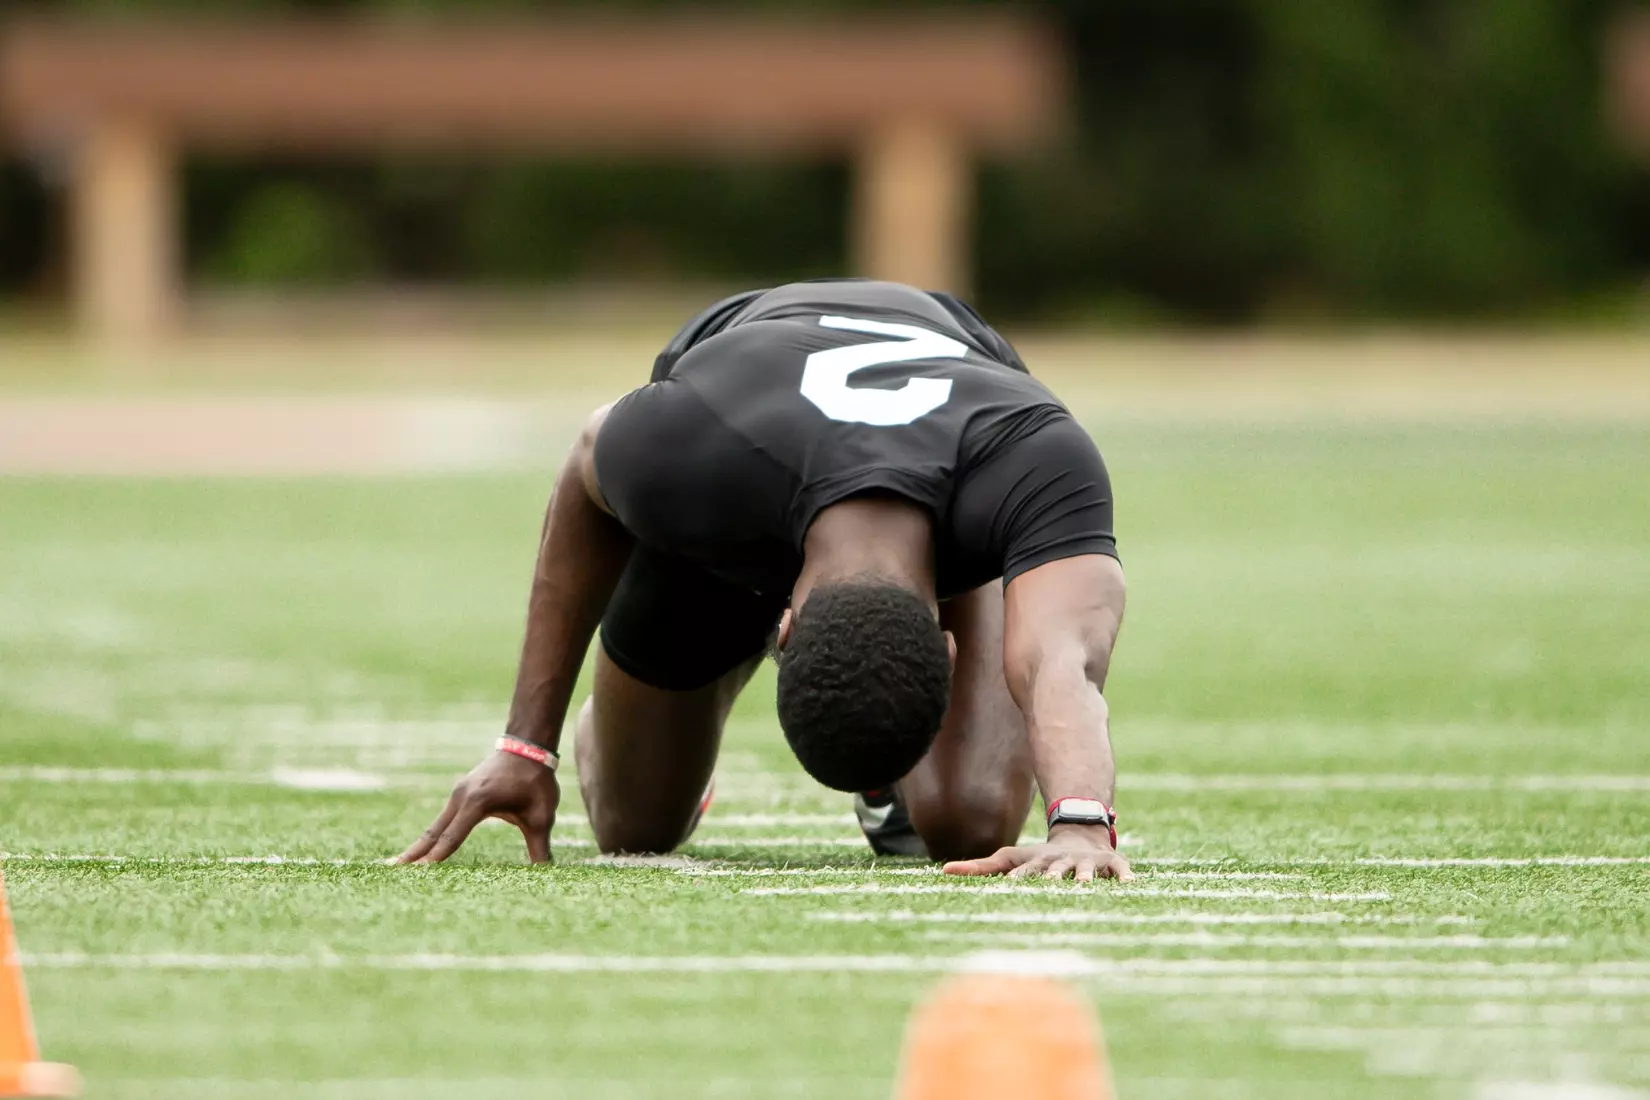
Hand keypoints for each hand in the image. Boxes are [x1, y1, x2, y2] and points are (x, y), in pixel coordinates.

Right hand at [395, 750, 559, 863]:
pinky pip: (442, 820)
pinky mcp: (460, 795)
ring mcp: (458, 794)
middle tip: (391, 871)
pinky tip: (421, 849)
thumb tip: (548, 873)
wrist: (527, 748)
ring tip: (398, 865)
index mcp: (478, 802)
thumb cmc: (535, 781)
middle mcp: (461, 797)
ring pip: (435, 826)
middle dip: (414, 853)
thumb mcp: (541, 816)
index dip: (436, 857)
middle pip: (434, 832)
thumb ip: (540, 847)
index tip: (418, 873)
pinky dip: (431, 836)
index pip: (452, 837)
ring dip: (419, 846)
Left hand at [941, 824, 1132, 881]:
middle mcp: (1062, 863)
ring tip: (1085, 886)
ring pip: (1085, 871)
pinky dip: (1123, 876)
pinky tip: (1130, 885)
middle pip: (1056, 871)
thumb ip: (979, 867)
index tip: (1013, 885)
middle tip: (1051, 884)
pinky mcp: (1108, 863)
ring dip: (1085, 878)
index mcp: (1038, 865)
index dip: (1021, 878)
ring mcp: (1085, 863)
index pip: (1027, 873)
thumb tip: (942, 870)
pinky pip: (1118, 869)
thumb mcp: (1009, 859)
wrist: (1078, 834)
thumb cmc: (1038, 858)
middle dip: (1053, 877)